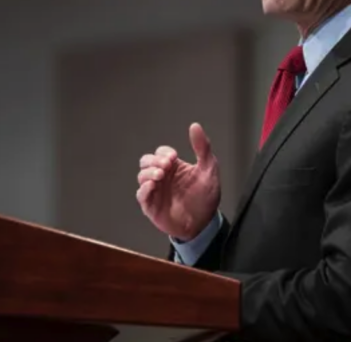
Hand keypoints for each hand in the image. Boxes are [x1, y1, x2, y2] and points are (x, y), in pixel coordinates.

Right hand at [136, 122, 220, 240]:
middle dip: (154, 161)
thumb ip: (202, 147)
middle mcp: (162, 177)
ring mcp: (155, 191)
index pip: (161, 152)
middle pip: (146, 161)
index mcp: (174, 167)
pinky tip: (153, 186)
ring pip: (142, 176)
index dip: (164, 152)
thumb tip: (195, 126)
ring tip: (160, 175)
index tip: (173, 157)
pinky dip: (144, 189)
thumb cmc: (205, 198)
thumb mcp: (209, 169)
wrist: (204, 224)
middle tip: (166, 165)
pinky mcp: (151, 206)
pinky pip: (141, 195)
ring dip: (149, 173)